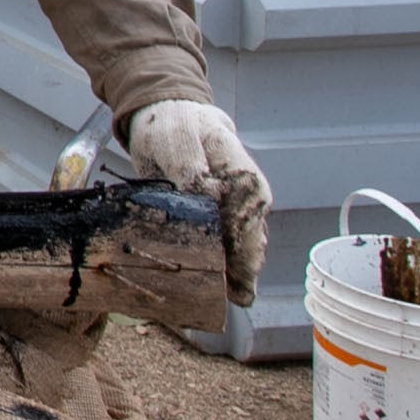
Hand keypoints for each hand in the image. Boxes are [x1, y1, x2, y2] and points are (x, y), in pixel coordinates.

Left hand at [127, 99, 270, 308]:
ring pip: (237, 252)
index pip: (249, 231)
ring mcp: (236, 212)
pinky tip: (203, 287)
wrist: (170, 113)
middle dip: (236, 279)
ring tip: (211, 305)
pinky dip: (214, 266)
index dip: (243, 263)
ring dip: (226, 277)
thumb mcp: (180, 145)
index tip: (235, 291)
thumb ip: (194, 175)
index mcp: (248, 185)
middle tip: (220, 306)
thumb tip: (209, 199)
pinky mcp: (219, 217)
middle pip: (248, 249)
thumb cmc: (177, 127)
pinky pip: (222, 247)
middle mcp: (250, 202)